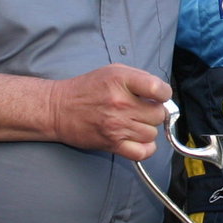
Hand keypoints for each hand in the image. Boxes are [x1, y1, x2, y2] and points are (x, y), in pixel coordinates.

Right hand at [48, 64, 170, 159]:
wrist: (58, 109)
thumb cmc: (86, 89)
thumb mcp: (112, 71)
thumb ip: (139, 79)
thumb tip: (162, 94)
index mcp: (121, 80)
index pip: (160, 89)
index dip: (164, 94)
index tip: (158, 96)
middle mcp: (120, 103)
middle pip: (158, 114)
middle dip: (153, 112)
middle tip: (141, 110)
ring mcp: (116, 125)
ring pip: (152, 133)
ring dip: (147, 129)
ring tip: (133, 123)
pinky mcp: (112, 143)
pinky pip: (143, 152)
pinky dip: (146, 148)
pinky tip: (138, 139)